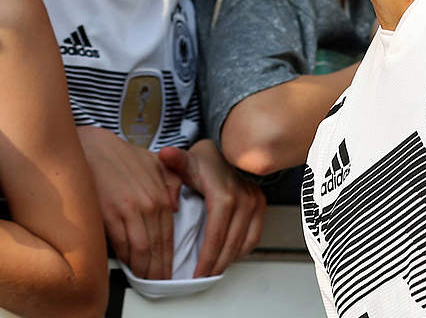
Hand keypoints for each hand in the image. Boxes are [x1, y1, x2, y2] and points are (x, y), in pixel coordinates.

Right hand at [76, 126, 181, 279]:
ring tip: (143, 279)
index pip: (169, 237)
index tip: (167, 273)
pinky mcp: (109, 213)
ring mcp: (129, 210)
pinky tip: (126, 264)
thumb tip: (177, 207)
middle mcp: (149, 204)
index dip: (168, 260)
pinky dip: (125, 257)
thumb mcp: (156, 163)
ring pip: (141, 250)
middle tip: (156, 283)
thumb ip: (172, 183)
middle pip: (157, 248)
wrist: (93, 147)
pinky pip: (121, 243)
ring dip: (143, 269)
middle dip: (157, 270)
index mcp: (161, 195)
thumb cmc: (121, 156)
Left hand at [159, 139, 265, 276]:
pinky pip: (254, 237)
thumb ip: (175, 160)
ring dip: (228, 260)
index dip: (206, 258)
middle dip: (215, 265)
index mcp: (223, 194)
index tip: (196, 273)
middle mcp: (243, 200)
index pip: (215, 235)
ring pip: (243, 244)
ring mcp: (254, 204)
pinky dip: (241, 250)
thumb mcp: (188, 159)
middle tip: (201, 278)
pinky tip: (228, 256)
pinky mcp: (260, 206)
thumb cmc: (207, 157)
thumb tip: (165, 155)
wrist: (229, 147)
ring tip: (212, 271)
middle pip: (229, 244)